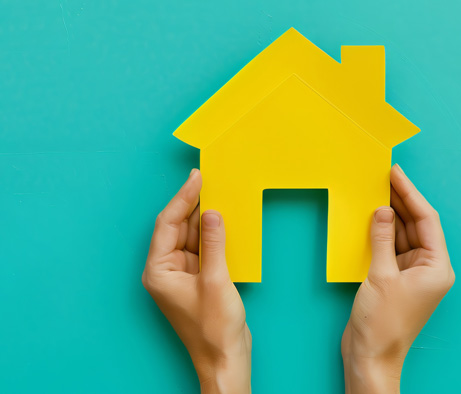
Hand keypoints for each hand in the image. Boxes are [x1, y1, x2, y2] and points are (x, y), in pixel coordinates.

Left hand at [142, 169, 250, 393]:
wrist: (225, 358)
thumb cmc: (214, 328)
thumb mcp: (216, 280)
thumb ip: (214, 243)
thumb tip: (213, 213)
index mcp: (159, 271)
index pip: (167, 225)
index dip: (182, 198)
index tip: (197, 178)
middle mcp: (166, 270)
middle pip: (177, 228)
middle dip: (193, 205)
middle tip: (209, 180)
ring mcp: (182, 275)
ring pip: (191, 237)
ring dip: (204, 219)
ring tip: (218, 194)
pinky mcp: (197, 279)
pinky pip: (202, 250)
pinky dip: (212, 236)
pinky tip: (223, 222)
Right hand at [342, 164, 454, 393]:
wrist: (371, 355)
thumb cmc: (382, 323)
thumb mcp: (380, 275)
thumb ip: (381, 239)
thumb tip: (381, 210)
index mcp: (436, 267)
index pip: (427, 220)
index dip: (411, 194)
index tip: (396, 174)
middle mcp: (429, 268)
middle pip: (417, 225)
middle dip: (400, 201)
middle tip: (383, 177)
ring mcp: (413, 273)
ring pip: (404, 234)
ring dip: (390, 216)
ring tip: (376, 191)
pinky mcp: (397, 278)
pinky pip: (392, 247)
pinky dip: (382, 233)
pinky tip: (371, 218)